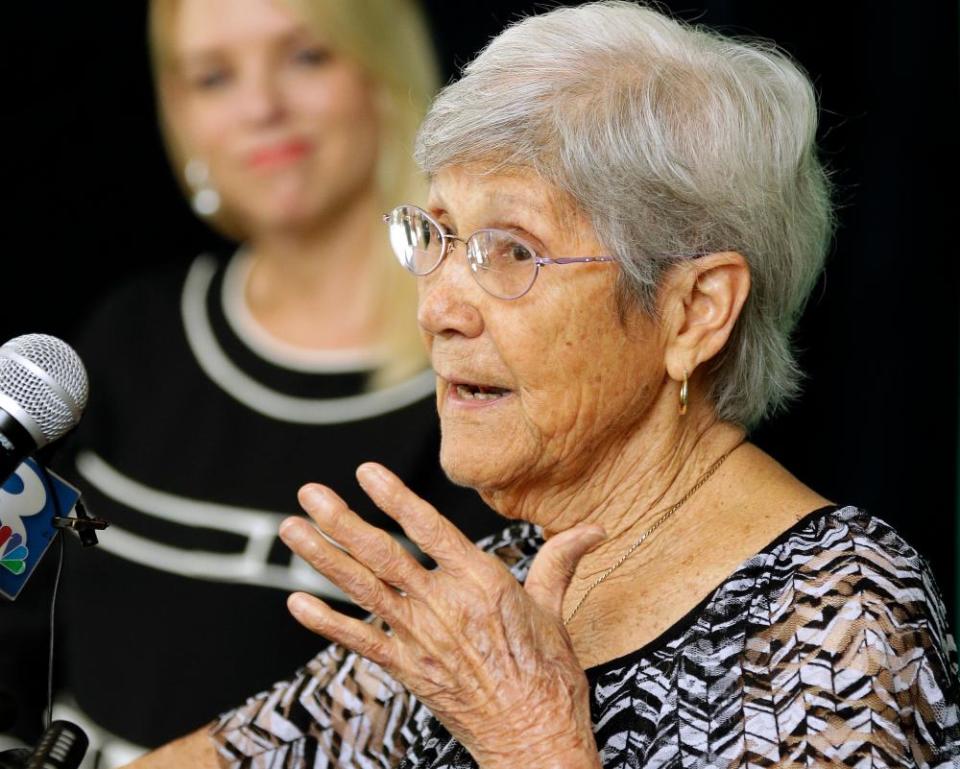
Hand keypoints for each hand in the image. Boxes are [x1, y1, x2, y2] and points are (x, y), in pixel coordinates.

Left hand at [278, 462, 604, 768]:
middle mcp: (443, 605)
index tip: (366, 471)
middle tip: (310, 492)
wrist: (533, 738)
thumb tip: (595, 530)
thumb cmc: (548, 676)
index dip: (395, 497)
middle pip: (383, 554)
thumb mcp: (554, 611)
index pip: (429, 528)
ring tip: (292, 530)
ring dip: (322, 558)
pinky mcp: (407, 669)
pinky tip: (296, 603)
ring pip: (362, 589)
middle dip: (341, 520)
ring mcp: (420, 638)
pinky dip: (325, 622)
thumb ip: (560, 560)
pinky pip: (358, 641)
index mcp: (481, 582)